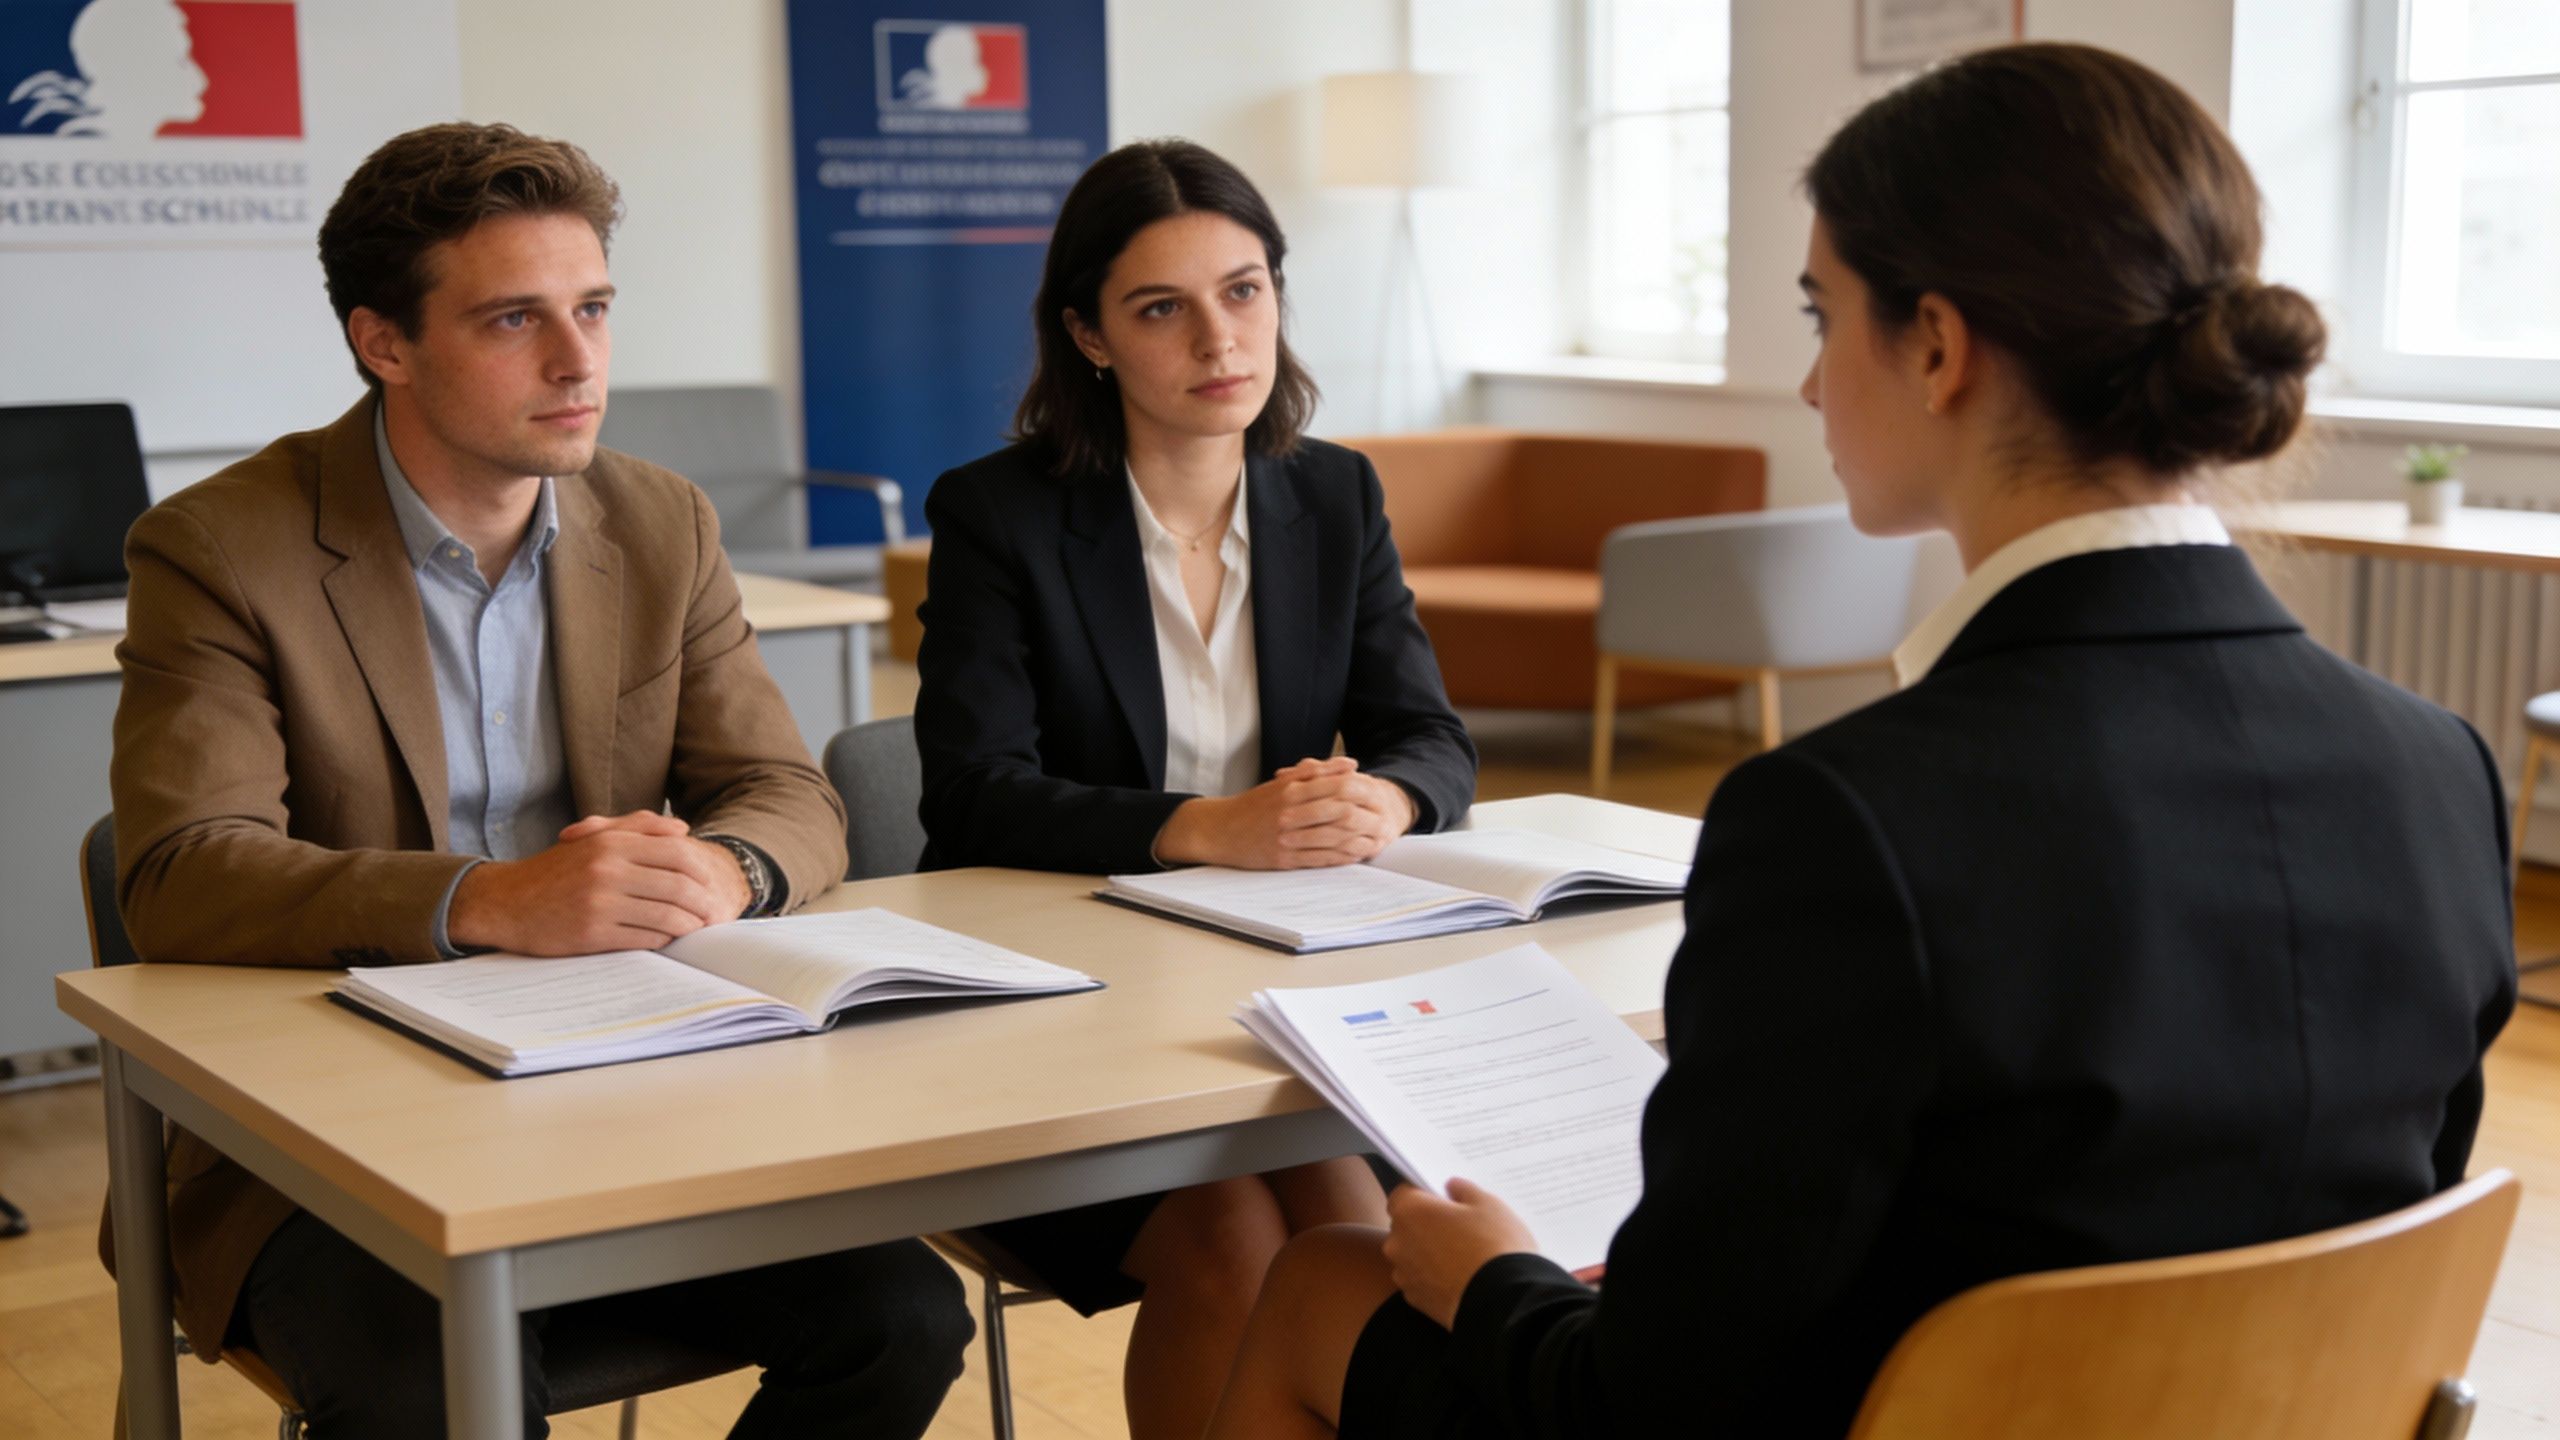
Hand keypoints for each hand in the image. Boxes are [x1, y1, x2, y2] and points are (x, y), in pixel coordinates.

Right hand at [447, 811, 750, 954]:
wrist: (506, 902)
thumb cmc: (556, 871)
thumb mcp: (592, 839)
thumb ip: (637, 827)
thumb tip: (682, 829)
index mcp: (611, 843)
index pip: (677, 853)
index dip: (703, 870)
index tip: (713, 883)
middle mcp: (607, 869)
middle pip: (678, 886)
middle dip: (703, 903)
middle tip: (715, 914)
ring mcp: (600, 902)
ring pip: (666, 915)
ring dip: (688, 925)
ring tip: (696, 929)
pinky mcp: (591, 933)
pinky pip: (644, 938)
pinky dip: (662, 940)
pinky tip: (667, 939)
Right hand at [1151, 757, 1418, 868]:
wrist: (1220, 830)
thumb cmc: (1255, 805)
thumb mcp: (1282, 782)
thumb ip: (1317, 771)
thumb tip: (1351, 764)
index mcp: (1290, 789)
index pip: (1334, 786)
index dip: (1361, 791)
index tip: (1379, 795)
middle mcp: (1288, 812)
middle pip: (1337, 812)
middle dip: (1364, 817)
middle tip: (1384, 820)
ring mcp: (1286, 837)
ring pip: (1331, 838)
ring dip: (1357, 840)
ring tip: (1375, 840)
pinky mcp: (1283, 859)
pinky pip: (1319, 859)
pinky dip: (1340, 858)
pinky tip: (1355, 856)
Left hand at [1382, 1178, 1540, 1328]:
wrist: (1501, 1303)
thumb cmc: (1493, 1246)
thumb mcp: (1488, 1205)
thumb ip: (1464, 1190)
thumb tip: (1451, 1187)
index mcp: (1410, 1211)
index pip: (1402, 1193)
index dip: (1423, 1194)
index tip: (1444, 1199)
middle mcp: (1398, 1242)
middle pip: (1406, 1225)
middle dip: (1426, 1223)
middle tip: (1459, 1227)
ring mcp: (1404, 1274)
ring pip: (1412, 1254)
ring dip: (1428, 1252)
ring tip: (1463, 1256)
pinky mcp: (1415, 1300)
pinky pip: (1420, 1279)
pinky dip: (1433, 1277)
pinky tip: (1459, 1277)